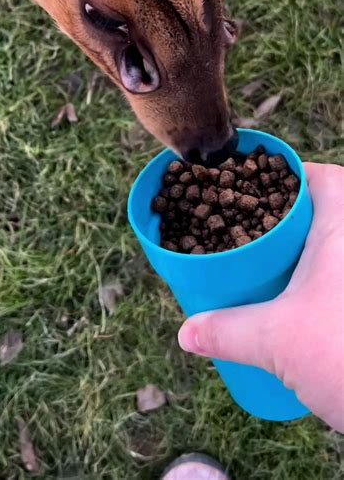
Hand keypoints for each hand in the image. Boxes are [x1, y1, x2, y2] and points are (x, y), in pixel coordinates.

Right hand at [178, 162, 343, 431]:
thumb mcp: (274, 340)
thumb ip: (225, 330)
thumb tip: (186, 332)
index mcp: (342, 225)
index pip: (318, 177)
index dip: (283, 175)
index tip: (250, 185)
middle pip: (323, 211)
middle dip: (287, 220)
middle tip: (248, 229)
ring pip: (332, 248)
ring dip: (303, 253)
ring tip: (265, 266)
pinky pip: (337, 277)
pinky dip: (319, 279)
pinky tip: (293, 300)